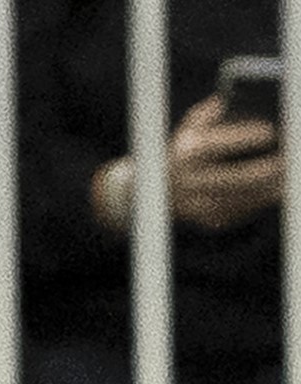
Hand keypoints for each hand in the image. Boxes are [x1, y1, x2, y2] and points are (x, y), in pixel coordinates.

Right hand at [169, 93, 282, 231]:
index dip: (246, 137)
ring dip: (272, 188)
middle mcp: (190, 181)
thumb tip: (223, 101)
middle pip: (237, 178)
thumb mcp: (188, 128)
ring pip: (245, 198)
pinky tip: (277, 189)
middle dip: (268, 169)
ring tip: (289, 177)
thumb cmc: (182, 154)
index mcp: (187, 154)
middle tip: (288, 160)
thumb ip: (207, 113)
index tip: (270, 131)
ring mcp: (200, 205)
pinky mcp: (212, 220)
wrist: (157, 194)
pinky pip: (244, 211)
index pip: (217, 144)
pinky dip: (263, 200)